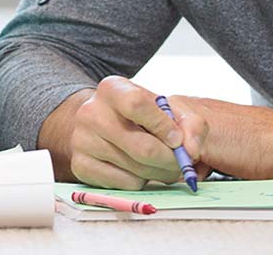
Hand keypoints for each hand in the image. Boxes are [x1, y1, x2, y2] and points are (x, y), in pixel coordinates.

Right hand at [64, 76, 208, 189]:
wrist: (104, 125)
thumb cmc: (142, 116)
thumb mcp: (168, 109)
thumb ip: (191, 125)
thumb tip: (191, 152)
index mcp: (112, 89)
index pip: (137, 105)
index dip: (163, 126)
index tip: (178, 140)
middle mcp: (90, 112)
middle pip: (141, 147)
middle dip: (170, 160)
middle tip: (182, 163)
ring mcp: (82, 140)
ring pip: (136, 169)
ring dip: (159, 172)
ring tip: (163, 164)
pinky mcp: (81, 166)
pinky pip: (125, 184)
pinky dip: (142, 181)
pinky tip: (141, 169)